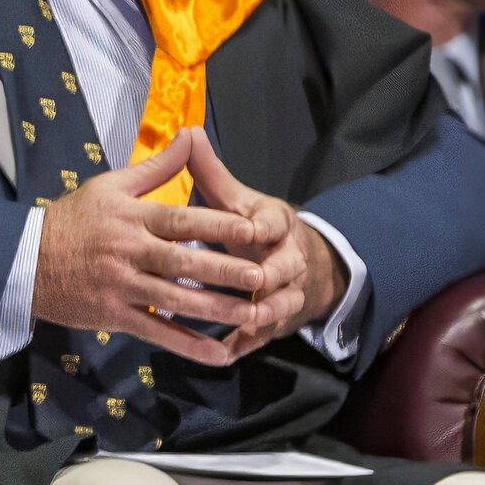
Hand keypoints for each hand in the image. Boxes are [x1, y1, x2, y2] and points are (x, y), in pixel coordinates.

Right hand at [31, 131, 291, 360]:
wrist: (24, 258)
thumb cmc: (73, 218)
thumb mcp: (110, 185)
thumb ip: (156, 167)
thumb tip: (191, 135)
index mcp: (132, 217)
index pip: (181, 220)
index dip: (217, 226)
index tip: (251, 230)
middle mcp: (129, 251)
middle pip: (183, 262)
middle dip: (223, 271)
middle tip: (261, 277)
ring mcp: (121, 286)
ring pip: (174, 300)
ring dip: (213, 310)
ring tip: (250, 314)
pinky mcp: (114, 316)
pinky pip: (157, 333)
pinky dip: (188, 346)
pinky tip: (218, 354)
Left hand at [172, 131, 340, 359]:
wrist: (296, 262)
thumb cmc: (252, 226)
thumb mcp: (236, 199)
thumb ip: (210, 172)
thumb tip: (188, 131)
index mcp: (276, 224)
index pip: (274, 222)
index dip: (263, 226)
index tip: (250, 229)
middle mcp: (287, 258)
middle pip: (285, 267)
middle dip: (271, 273)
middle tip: (255, 279)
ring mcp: (285, 292)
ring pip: (281, 304)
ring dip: (265, 312)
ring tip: (246, 319)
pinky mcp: (275, 322)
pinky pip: (263, 336)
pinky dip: (246, 344)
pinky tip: (223, 353)